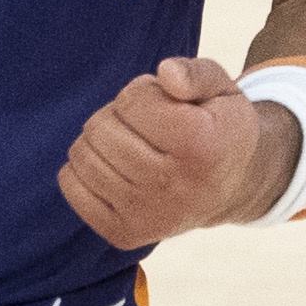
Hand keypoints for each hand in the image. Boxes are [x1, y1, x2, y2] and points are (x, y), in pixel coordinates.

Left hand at [55, 57, 296, 249]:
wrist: (234, 189)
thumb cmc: (220, 128)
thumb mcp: (222, 88)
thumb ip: (194, 72)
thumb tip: (164, 72)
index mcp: (201, 146)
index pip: (132, 100)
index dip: (144, 91)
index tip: (166, 103)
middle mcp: (173, 186)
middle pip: (102, 128)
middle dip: (118, 114)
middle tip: (146, 124)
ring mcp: (147, 215)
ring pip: (83, 155)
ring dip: (101, 140)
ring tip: (132, 143)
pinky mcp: (124, 233)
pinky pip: (71, 186)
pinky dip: (82, 168)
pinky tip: (115, 165)